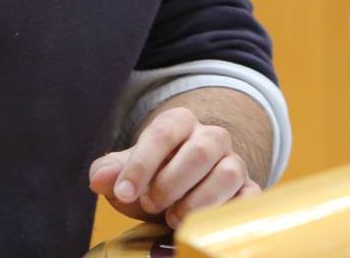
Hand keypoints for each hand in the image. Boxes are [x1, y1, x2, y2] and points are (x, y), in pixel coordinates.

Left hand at [89, 108, 260, 228]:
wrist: (182, 196)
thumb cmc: (152, 181)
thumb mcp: (127, 175)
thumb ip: (111, 172)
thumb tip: (99, 178)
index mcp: (180, 123)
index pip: (164, 131)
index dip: (142, 163)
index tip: (124, 192)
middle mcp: (211, 138)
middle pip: (201, 150)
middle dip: (171, 182)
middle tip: (151, 204)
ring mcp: (234, 163)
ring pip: (229, 172)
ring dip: (198, 201)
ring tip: (174, 218)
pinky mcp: (248, 190)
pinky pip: (251, 198)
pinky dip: (229, 213)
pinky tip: (205, 225)